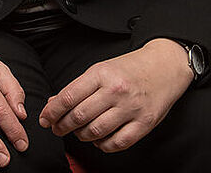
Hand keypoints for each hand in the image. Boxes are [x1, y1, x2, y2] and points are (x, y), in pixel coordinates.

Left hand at [38, 38, 191, 152]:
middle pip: (79, 116)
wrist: (165, 66)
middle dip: (62, 126)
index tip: (45, 119)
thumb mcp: (101, 70)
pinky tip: (99, 139)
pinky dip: (103, 145)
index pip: (68, 97)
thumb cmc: (130, 68)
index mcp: (102, 74)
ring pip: (95, 132)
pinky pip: (117, 143)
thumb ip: (78, 87)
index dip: (52, 112)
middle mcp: (116, 91)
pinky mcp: (144, 123)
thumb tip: (53, 103)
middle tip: (58, 128)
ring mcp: (131, 108)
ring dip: (81, 136)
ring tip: (79, 132)